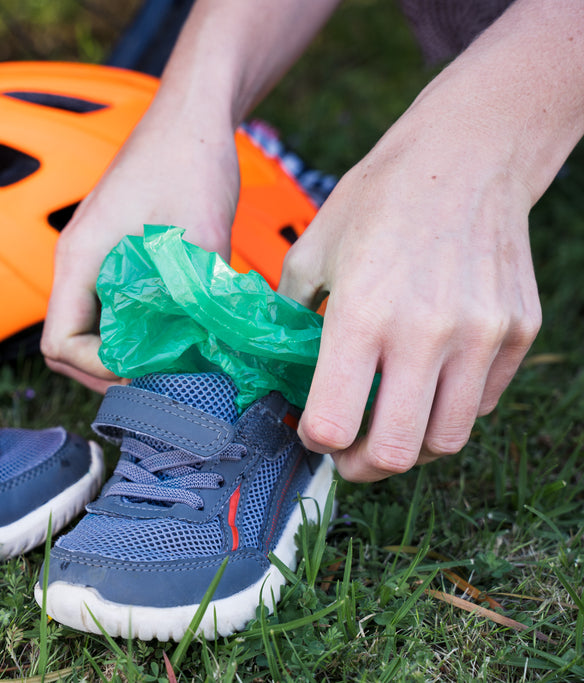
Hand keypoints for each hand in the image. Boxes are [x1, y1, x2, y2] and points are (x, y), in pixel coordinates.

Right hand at [41, 106, 237, 391]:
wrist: (193, 114)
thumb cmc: (189, 160)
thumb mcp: (200, 235)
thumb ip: (195, 296)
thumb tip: (205, 351)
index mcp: (80, 258)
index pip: (59, 342)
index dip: (96, 368)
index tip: (142, 371)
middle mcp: (77, 261)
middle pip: (68, 342)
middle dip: (107, 371)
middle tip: (158, 382)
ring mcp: (92, 256)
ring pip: (89, 326)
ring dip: (121, 352)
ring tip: (167, 363)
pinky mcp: (112, 252)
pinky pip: (107, 305)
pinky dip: (132, 328)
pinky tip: (172, 330)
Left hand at [278, 112, 541, 481]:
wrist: (466, 155)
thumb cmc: (379, 199)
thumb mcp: (313, 251)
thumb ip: (290, 315)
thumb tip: (278, 365)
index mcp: (361, 314)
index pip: (333, 423)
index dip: (314, 439)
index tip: (310, 430)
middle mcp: (425, 333)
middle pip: (396, 452)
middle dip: (363, 467)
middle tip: (348, 457)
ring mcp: (480, 335)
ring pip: (446, 441)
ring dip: (410, 448)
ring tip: (388, 429)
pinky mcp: (517, 331)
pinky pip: (481, 404)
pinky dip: (449, 411)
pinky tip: (426, 387)